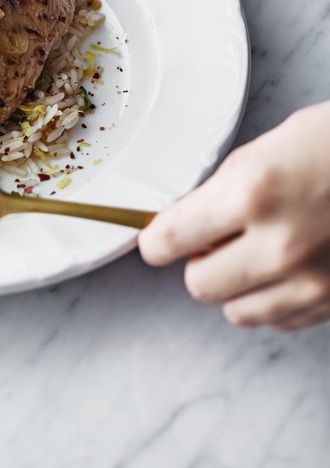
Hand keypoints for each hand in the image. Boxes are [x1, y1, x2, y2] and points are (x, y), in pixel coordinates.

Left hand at [138, 103, 329, 330]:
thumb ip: (225, 187)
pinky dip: (275, 299)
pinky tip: (288, 267)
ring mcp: (312, 281)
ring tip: (255, 253)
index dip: (156, 240)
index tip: (156, 240)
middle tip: (215, 239)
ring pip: (238, 313)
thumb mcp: (270, 147)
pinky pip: (281, 320)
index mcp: (253, 194)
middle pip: (199, 285)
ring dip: (236, 286)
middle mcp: (279, 245)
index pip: (171, 238)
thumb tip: (189, 217)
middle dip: (199, 261)